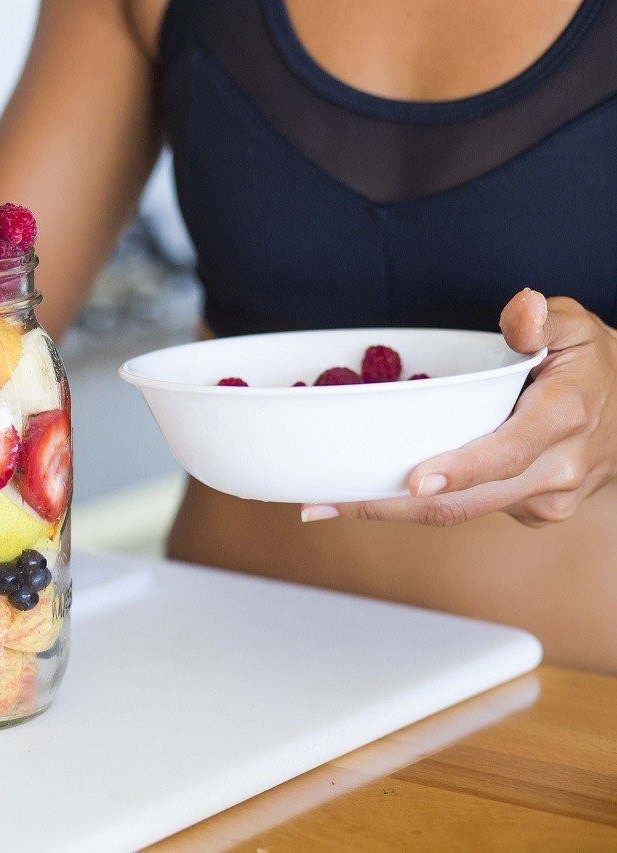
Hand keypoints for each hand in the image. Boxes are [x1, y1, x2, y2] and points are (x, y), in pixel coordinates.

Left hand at [301, 289, 616, 526]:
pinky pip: (470, 512)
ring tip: (321, 505)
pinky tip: (370, 496)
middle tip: (318, 505)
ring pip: (460, 514)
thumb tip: (520, 312)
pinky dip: (420, 506)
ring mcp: (544, 500)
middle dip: (387, 507)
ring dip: (388, 514)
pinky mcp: (532, 513)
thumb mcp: (574, 324)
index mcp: (564, 417)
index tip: (413, 483)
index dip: (459, 470)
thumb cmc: (590, 361)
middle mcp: (555, 470)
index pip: (508, 453)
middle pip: (465, 502)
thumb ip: (542, 317)